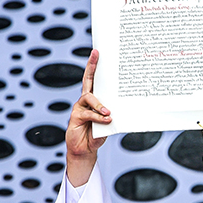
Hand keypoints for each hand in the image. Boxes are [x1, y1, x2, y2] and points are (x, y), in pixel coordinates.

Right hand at [65, 49, 110, 185]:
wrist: (85, 149)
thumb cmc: (98, 134)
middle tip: (96, 54)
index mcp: (94, 98)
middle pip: (87, 80)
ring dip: (100, 105)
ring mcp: (79, 107)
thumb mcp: (109, 122)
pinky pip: (88, 114)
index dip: (94, 65)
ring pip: (89, 98)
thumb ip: (114, 112)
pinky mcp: (76, 117)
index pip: (94, 79)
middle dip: (91, 66)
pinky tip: (106, 120)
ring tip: (109, 113)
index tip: (98, 52)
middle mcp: (85, 100)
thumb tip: (127, 104)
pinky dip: (98, 118)